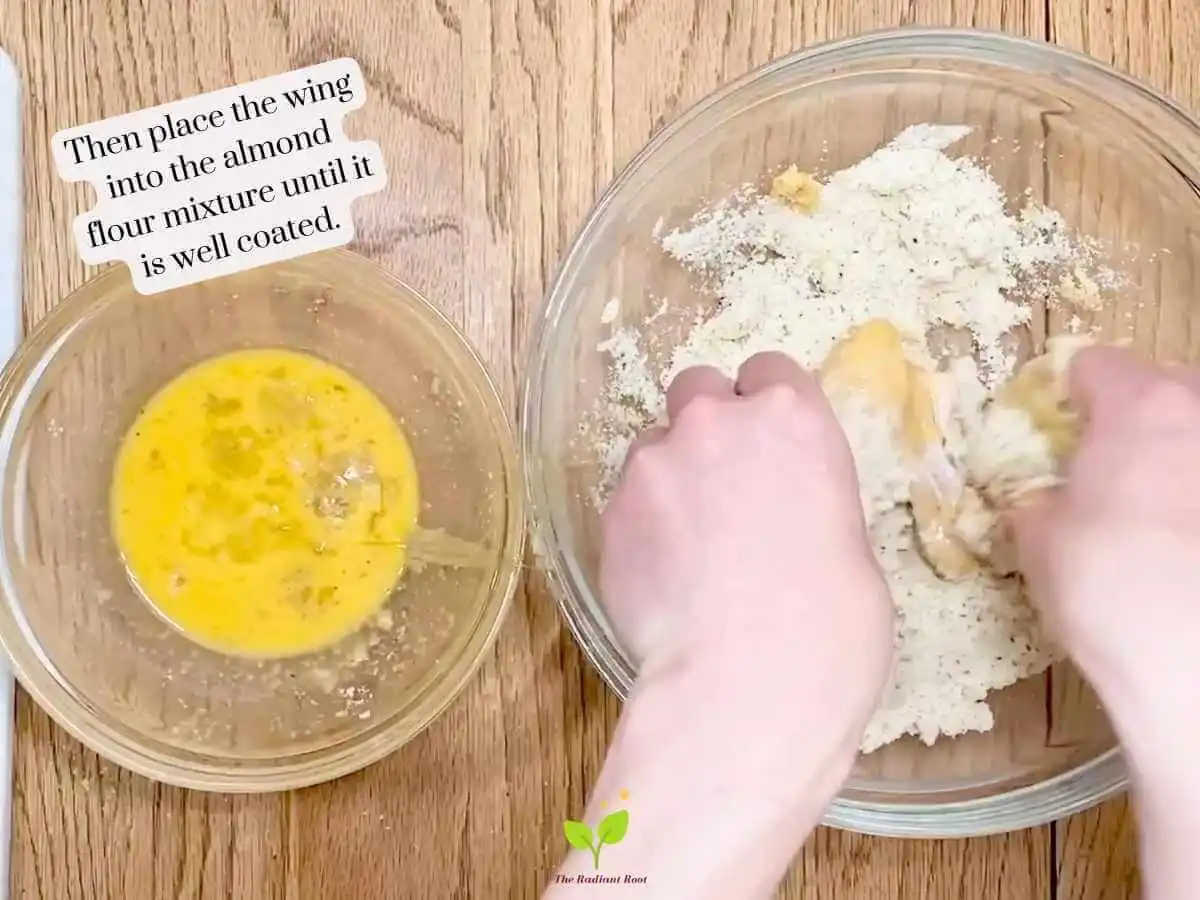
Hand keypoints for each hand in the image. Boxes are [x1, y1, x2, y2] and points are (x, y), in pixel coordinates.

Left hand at [601, 351, 894, 752]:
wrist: (749, 680)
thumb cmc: (831, 622)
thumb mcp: (849, 540)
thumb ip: (806, 494)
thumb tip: (784, 509)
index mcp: (791, 417)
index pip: (768, 371)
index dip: (764, 406)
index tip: (766, 444)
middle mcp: (714, 422)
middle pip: (697, 390)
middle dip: (706, 427)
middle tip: (720, 487)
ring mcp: (653, 463)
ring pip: (653, 448)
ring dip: (668, 479)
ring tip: (687, 548)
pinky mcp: (610, 513)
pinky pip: (625, 505)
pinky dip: (640, 529)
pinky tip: (662, 581)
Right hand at [1012, 345, 1199, 763]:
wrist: (1193, 661)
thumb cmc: (1106, 586)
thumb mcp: (1038, 540)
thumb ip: (1035, 501)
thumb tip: (1037, 501)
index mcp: (1140, 405)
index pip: (1095, 364)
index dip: (1068, 395)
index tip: (1055, 431)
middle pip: (1166, 387)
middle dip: (1138, 420)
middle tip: (1111, 470)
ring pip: (1198, 439)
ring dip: (1178, 460)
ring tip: (1159, 513)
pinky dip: (1196, 503)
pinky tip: (1185, 544)